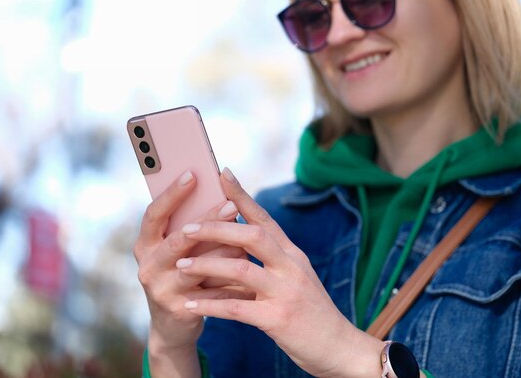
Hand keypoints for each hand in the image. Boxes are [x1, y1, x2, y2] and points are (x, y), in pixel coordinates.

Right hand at [133, 170, 248, 357]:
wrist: (174, 325)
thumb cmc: (183, 273)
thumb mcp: (179, 249)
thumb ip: (192, 226)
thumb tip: (223, 191)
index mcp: (146, 244)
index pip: (154, 213)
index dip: (171, 194)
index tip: (192, 173)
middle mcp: (148, 265)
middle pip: (178, 239)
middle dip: (207, 222)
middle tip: (231, 206)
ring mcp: (161, 289)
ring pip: (196, 266)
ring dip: (223, 253)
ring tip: (246, 243)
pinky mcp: (178, 309)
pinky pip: (212, 292)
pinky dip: (232, 283)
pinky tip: (250, 275)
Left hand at [176, 168, 382, 377]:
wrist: (338, 347)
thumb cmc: (312, 312)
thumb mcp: (297, 277)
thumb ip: (273, 259)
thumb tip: (240, 240)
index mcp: (293, 254)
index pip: (264, 218)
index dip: (242, 196)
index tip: (222, 174)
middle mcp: (291, 267)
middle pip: (252, 235)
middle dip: (216, 229)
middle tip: (187, 228)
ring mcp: (285, 292)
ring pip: (240, 268)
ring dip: (207, 265)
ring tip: (181, 265)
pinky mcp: (278, 319)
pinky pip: (236, 308)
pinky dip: (210, 304)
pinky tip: (190, 303)